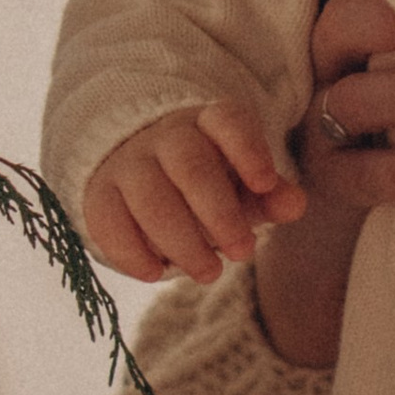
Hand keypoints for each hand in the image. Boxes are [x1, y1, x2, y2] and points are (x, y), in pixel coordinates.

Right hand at [84, 101, 305, 283]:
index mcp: (209, 123)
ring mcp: (128, 162)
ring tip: (210, 273)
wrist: (143, 174)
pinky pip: (106, 220)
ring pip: (149, 195)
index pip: (227, 121)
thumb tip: (295, 204)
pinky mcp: (99, 193)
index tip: (265, 182)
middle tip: (243, 252)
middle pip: (189, 164)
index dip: (246, 148)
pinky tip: (156, 273)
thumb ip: (270, 196)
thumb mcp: (244, 186)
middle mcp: (166, 136)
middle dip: (219, 212)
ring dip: (181, 240)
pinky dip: (130, 252)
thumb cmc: (209, 183)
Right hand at [297, 0, 394, 216]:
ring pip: (355, 101)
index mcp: (332, 19)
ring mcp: (317, 122)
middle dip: (394, 20)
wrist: (361, 174)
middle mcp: (317, 65)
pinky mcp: (330, 177)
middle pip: (341, 28)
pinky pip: (362, 175)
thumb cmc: (393, 84)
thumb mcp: (389, 33)